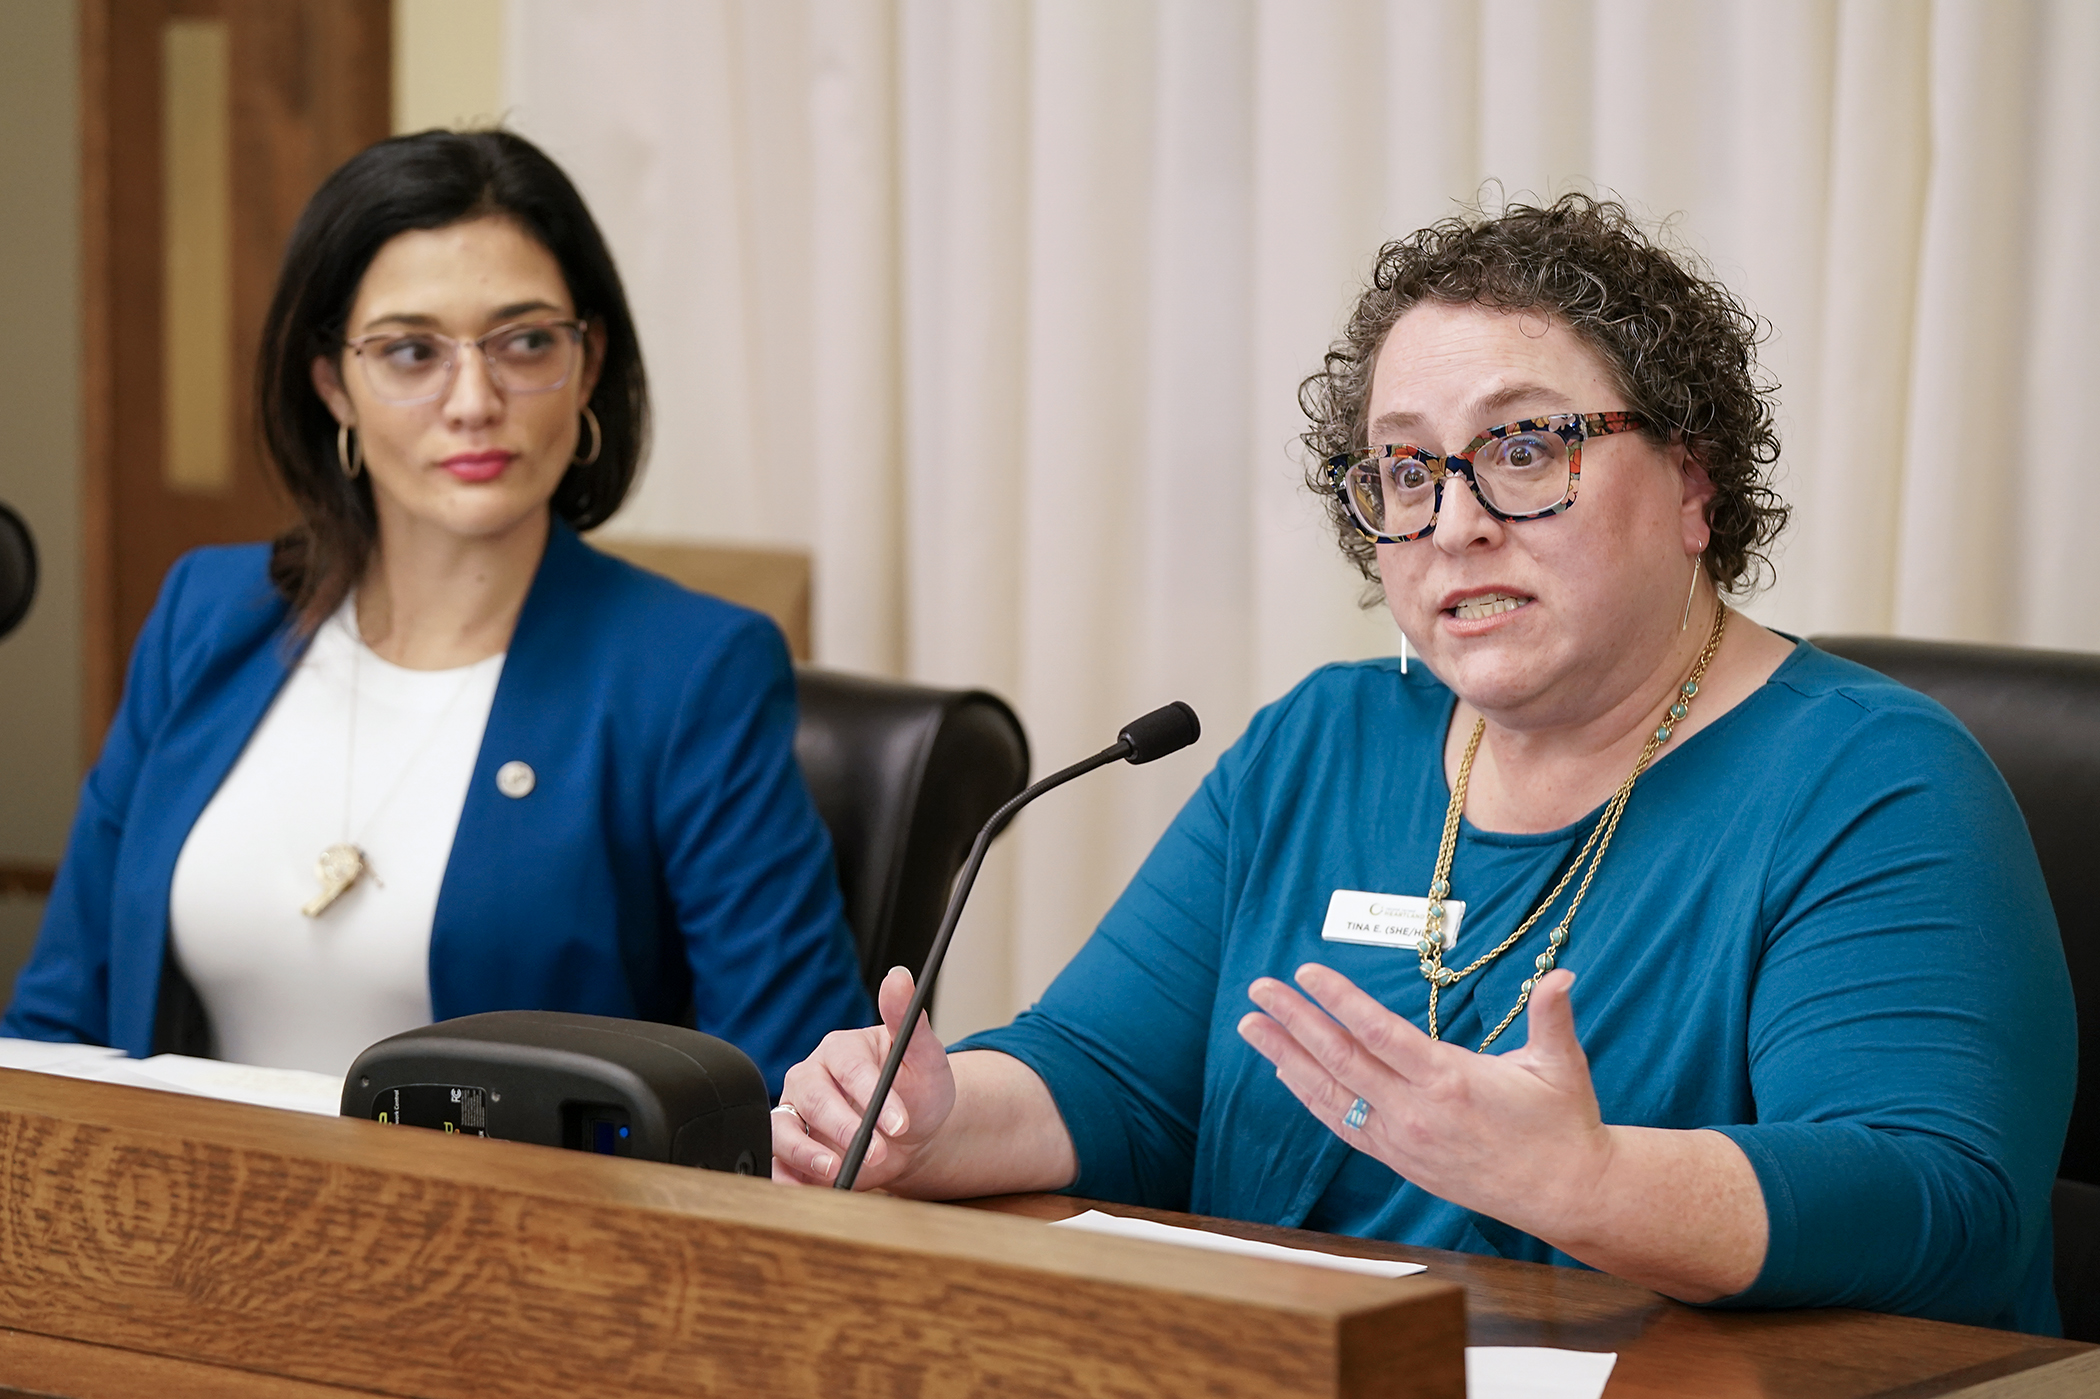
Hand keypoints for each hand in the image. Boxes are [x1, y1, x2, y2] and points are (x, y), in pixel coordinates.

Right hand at [771, 966, 957, 1189]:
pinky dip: (790, 1178)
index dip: (872, 1093)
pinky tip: (816, 1187)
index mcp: (840, 1050)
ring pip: (782, 1130)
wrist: (912, 1136)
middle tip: (879, 1150)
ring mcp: (795, 1114)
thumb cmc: (917, 1091)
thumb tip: (900, 977)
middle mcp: (810, 1078)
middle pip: (812, 1099)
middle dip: (845, 1128)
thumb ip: (909, 1020)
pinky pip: (778, 1164)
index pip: (848, 1067)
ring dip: (808, 1155)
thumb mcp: (925, 1057)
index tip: (900, 1120)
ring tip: (840, 1172)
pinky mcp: (790, 1149)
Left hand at [1236, 964, 1611, 1236]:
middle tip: (1259, 990)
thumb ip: (1552, 1016)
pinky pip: (1344, 1125)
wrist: (1565, 1194)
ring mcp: (1403, 1140)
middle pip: (1341, 1060)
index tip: (1306, 973)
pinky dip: (1310, 1097)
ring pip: (1332, 1094)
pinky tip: (1285, 1073)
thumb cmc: (1563, 1123)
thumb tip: (1562, 974)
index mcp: (1450, 1081)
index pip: (1379, 1033)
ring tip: (1251, 1027)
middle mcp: (1416, 1112)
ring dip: (1286, 1057)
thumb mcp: (1561, 1065)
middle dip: (1294, 1021)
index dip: (1339, 1001)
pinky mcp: (1400, 1160)